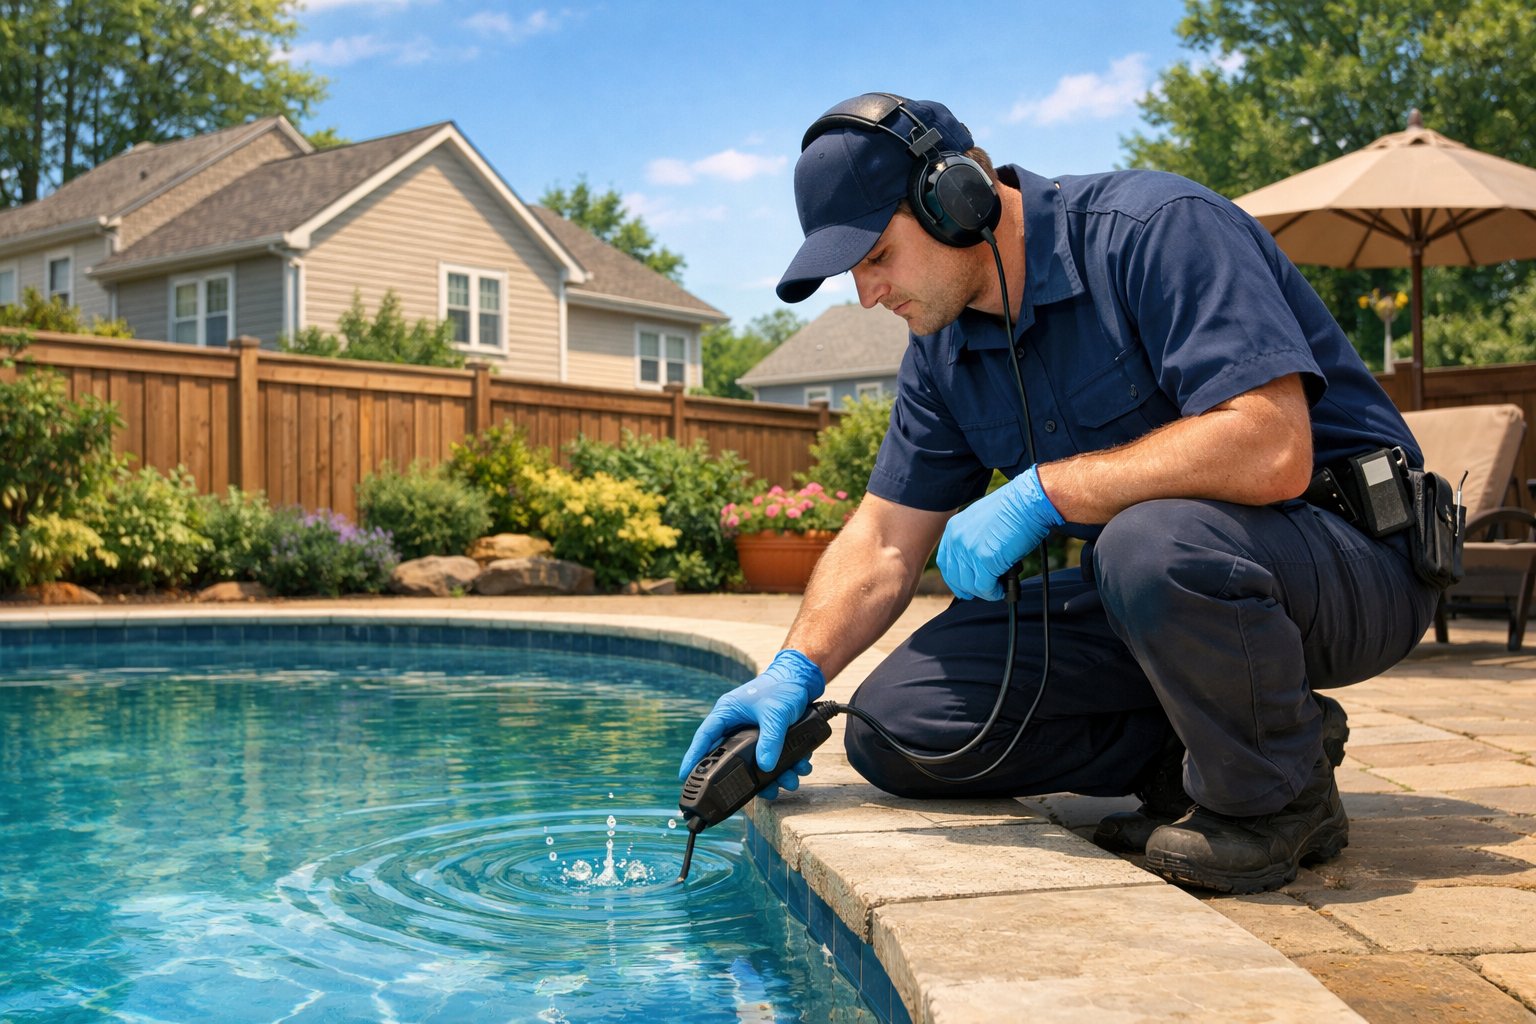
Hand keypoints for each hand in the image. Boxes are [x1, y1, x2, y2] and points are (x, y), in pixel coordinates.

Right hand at [678, 649, 825, 798]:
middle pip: (732, 757)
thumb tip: (765, 767)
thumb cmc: (783, 687)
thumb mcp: (776, 713)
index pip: (705, 737)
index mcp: (728, 712)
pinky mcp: (767, 737)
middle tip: (751, 794)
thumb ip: (771, 739)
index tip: (685, 776)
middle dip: (746, 777)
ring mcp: (752, 732)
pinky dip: (786, 766)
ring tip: (789, 782)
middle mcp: (737, 724)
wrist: (803, 679)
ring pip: (756, 762)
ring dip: (774, 775)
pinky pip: (772, 757)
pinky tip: (799, 768)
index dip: (693, 757)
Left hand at [937, 465, 1063, 600]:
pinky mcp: (985, 561)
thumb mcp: (983, 521)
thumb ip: (973, 539)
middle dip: (969, 589)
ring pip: (970, 585)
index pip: (945, 562)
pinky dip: (994, 593)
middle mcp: (957, 540)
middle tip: (983, 592)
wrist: (1029, 503)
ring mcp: (969, 551)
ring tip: (998, 589)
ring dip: (984, 591)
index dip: (954, 578)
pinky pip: (985, 588)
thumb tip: (976, 560)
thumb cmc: (1014, 510)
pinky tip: (1002, 590)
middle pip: (955, 577)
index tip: (964, 586)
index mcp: (954, 528)